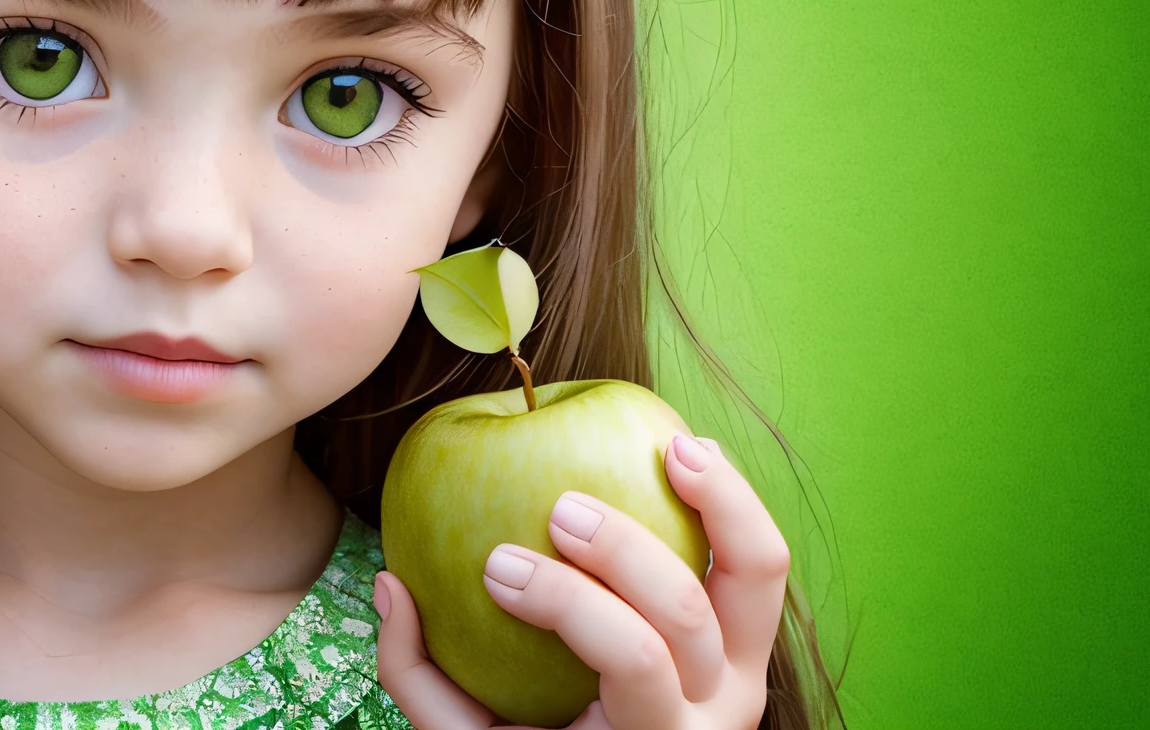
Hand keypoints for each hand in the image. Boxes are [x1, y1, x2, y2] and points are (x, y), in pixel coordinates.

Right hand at [373, 434, 788, 729]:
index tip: (494, 566)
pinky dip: (731, 497)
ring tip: (667, 448)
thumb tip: (391, 585)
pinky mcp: (751, 636)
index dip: (564, 601)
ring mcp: (745, 670)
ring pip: (757, 574)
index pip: (631, 657)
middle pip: (686, 614)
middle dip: (620, 551)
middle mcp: (720, 711)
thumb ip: (421, 679)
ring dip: (715, 500)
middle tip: (556, 511)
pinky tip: (685, 447)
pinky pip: (758, 560)